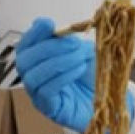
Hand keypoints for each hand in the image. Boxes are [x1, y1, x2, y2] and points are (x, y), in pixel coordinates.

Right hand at [16, 18, 95, 133]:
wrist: (110, 100)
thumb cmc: (95, 76)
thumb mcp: (84, 52)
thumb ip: (70, 40)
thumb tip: (58, 29)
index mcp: (39, 61)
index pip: (25, 46)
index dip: (33, 33)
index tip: (48, 24)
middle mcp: (34, 78)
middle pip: (24, 60)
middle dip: (49, 47)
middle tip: (74, 43)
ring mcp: (39, 95)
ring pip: (33, 76)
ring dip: (58, 61)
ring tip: (79, 57)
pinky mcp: (49, 109)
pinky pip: (46, 91)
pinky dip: (62, 77)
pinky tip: (79, 69)